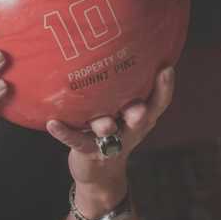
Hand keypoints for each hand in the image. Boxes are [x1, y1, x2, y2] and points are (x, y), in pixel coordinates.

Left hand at [46, 67, 174, 214]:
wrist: (98, 171)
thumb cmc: (113, 128)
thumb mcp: (123, 109)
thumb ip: (125, 88)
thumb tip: (117, 48)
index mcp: (143, 115)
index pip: (159, 102)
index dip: (165, 88)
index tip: (167, 69)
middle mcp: (130, 128)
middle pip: (140, 120)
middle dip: (140, 114)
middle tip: (140, 110)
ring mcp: (110, 141)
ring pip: (108, 131)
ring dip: (104, 125)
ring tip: (103, 124)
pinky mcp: (88, 150)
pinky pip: (76, 140)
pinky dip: (64, 133)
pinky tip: (53, 123)